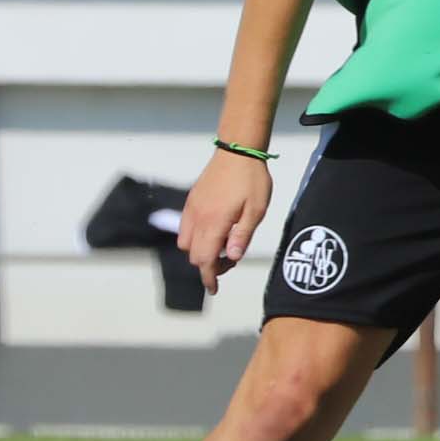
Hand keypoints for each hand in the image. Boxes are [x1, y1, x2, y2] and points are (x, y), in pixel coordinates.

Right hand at [178, 148, 273, 288]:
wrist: (238, 151)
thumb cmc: (251, 180)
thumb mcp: (255, 211)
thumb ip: (242, 236)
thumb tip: (233, 258)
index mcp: (214, 223)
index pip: (205, 260)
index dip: (209, 278)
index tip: (214, 289)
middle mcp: (197, 218)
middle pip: (194, 255)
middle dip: (208, 266)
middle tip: (231, 260)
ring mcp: (191, 209)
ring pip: (185, 243)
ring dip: (200, 251)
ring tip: (222, 245)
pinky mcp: (191, 201)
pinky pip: (184, 228)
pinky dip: (194, 237)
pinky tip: (213, 230)